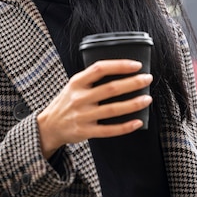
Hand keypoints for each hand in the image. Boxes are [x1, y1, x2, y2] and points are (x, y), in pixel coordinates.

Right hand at [37, 59, 152, 158]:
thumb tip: (122, 71)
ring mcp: (82, 116)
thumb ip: (91, 79)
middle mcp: (79, 98)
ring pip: (113, 109)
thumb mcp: (73, 85)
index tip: (136, 65)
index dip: (119, 65)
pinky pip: (109, 130)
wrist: (49, 126)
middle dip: (133, 83)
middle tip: (147, 79)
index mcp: (77, 82)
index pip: (100, 68)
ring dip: (133, 104)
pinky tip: (137, 122)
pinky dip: (125, 126)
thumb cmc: (67, 102)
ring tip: (147, 99)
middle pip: (110, 88)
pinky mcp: (86, 131)